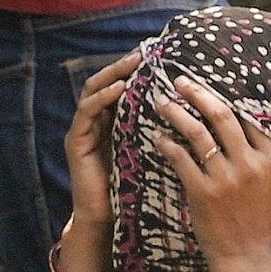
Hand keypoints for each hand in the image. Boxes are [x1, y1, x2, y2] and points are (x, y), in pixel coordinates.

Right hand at [63, 50, 143, 245]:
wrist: (108, 220)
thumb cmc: (135, 189)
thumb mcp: (152, 150)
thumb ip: (162, 128)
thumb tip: (195, 107)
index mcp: (114, 123)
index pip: (123, 86)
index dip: (137, 69)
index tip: (159, 54)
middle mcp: (96, 123)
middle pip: (106, 82)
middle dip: (124, 64)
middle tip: (145, 51)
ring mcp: (83, 132)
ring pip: (93, 92)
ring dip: (113, 74)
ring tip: (132, 63)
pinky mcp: (75, 144)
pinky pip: (86, 114)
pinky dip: (102, 98)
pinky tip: (119, 89)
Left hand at [147, 74, 270, 270]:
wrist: (242, 254)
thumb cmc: (263, 220)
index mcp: (270, 157)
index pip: (248, 116)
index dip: (228, 96)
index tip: (211, 84)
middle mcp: (249, 163)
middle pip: (222, 116)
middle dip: (199, 93)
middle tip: (181, 80)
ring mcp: (224, 177)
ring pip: (198, 133)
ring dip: (177, 113)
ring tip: (162, 101)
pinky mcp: (202, 191)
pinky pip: (181, 159)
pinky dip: (167, 144)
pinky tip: (157, 136)